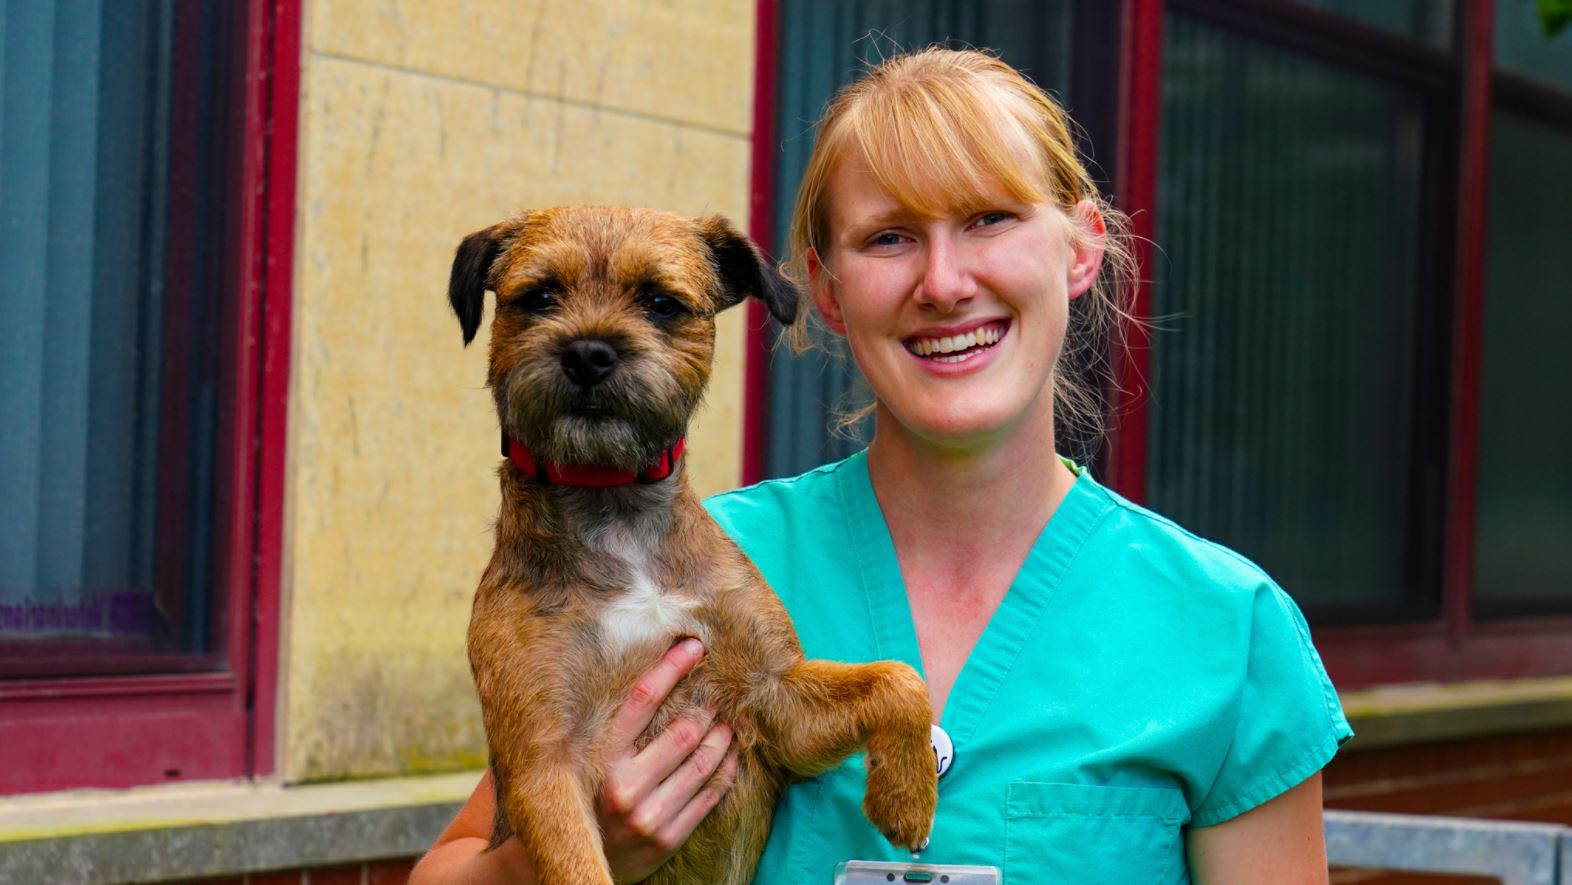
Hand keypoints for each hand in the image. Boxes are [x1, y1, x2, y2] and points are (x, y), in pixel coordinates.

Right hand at [597, 637, 739, 883]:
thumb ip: (614, 726)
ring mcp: (649, 816)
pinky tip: (731, 756)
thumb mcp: (587, 760)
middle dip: (707, 706)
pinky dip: (725, 770)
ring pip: (702, 762)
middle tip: (719, 691)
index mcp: (599, 759)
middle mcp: (624, 787)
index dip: (671, 667)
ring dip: (722, 736)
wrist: (578, 863)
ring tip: (728, 722)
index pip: (642, 699)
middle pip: (682, 731)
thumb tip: (652, 675)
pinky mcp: (668, 838)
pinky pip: (709, 796)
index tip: (694, 646)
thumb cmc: (585, 799)